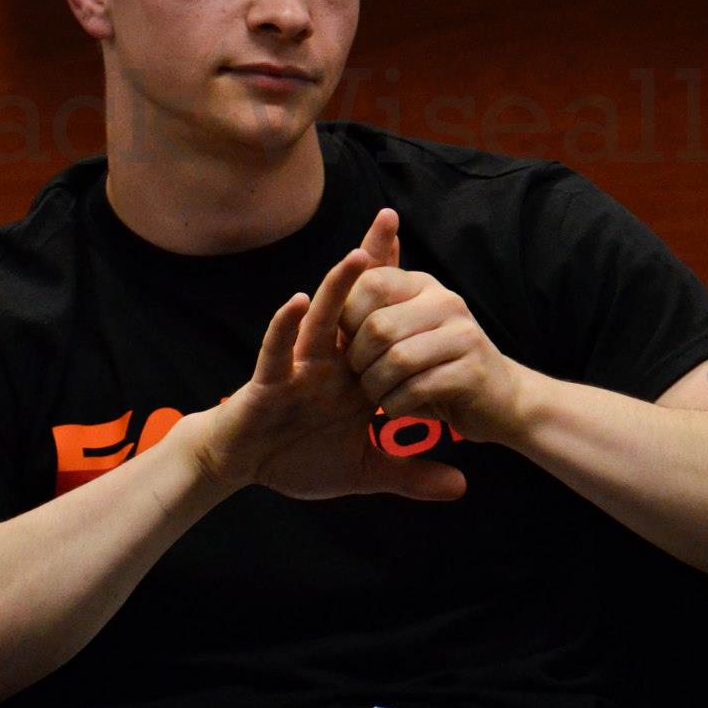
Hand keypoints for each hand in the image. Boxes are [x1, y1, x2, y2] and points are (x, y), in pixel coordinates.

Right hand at [190, 210, 465, 502]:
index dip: (404, 294)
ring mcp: (300, 365)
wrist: (246, 467)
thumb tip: (461, 488)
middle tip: (390, 220)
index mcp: (355, 372)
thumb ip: (410, 474)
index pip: (385, 325)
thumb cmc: (299, 459)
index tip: (439, 269)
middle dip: (370, 262)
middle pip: (355, 303)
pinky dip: (286, 326)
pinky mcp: (270, 380)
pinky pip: (278, 349)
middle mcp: (330, 358)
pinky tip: (299, 301)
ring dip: (339, 288)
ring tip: (359, 256)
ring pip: (322, 319)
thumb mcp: (365, 471)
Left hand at [341, 236, 527, 445]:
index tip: (351, 341)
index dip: (348, 317)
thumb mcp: (407, 324)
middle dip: (359, 360)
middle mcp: (446, 302)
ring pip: (396, 360)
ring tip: (380, 394)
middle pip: (379, 326)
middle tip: (364, 376)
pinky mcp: (472, 372)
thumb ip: (375, 301)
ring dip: (376, 387)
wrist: (499, 398)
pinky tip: (399, 407)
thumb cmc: (436, 363)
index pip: (371, 282)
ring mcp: (464, 335)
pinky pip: (416, 388)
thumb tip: (339, 269)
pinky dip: (396, 405)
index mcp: (424, 285)